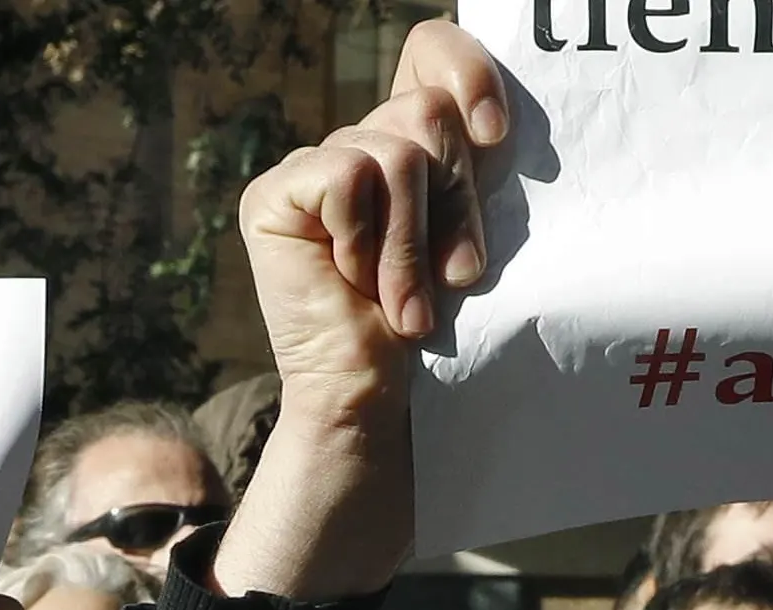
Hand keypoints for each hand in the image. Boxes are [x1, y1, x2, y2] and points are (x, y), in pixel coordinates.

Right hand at [213, 18, 505, 603]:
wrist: (376, 399)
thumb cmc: (436, 325)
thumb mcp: (470, 229)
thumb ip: (476, 163)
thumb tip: (499, 114)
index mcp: (407, 139)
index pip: (431, 48)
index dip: (469, 70)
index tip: (497, 135)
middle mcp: (356, 142)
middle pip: (424, 109)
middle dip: (454, 198)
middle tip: (452, 273)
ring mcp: (310, 167)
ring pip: (395, 149)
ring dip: (414, 239)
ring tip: (410, 300)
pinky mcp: (274, 195)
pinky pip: (345, 175)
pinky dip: (366, 237)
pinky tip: (354, 282)